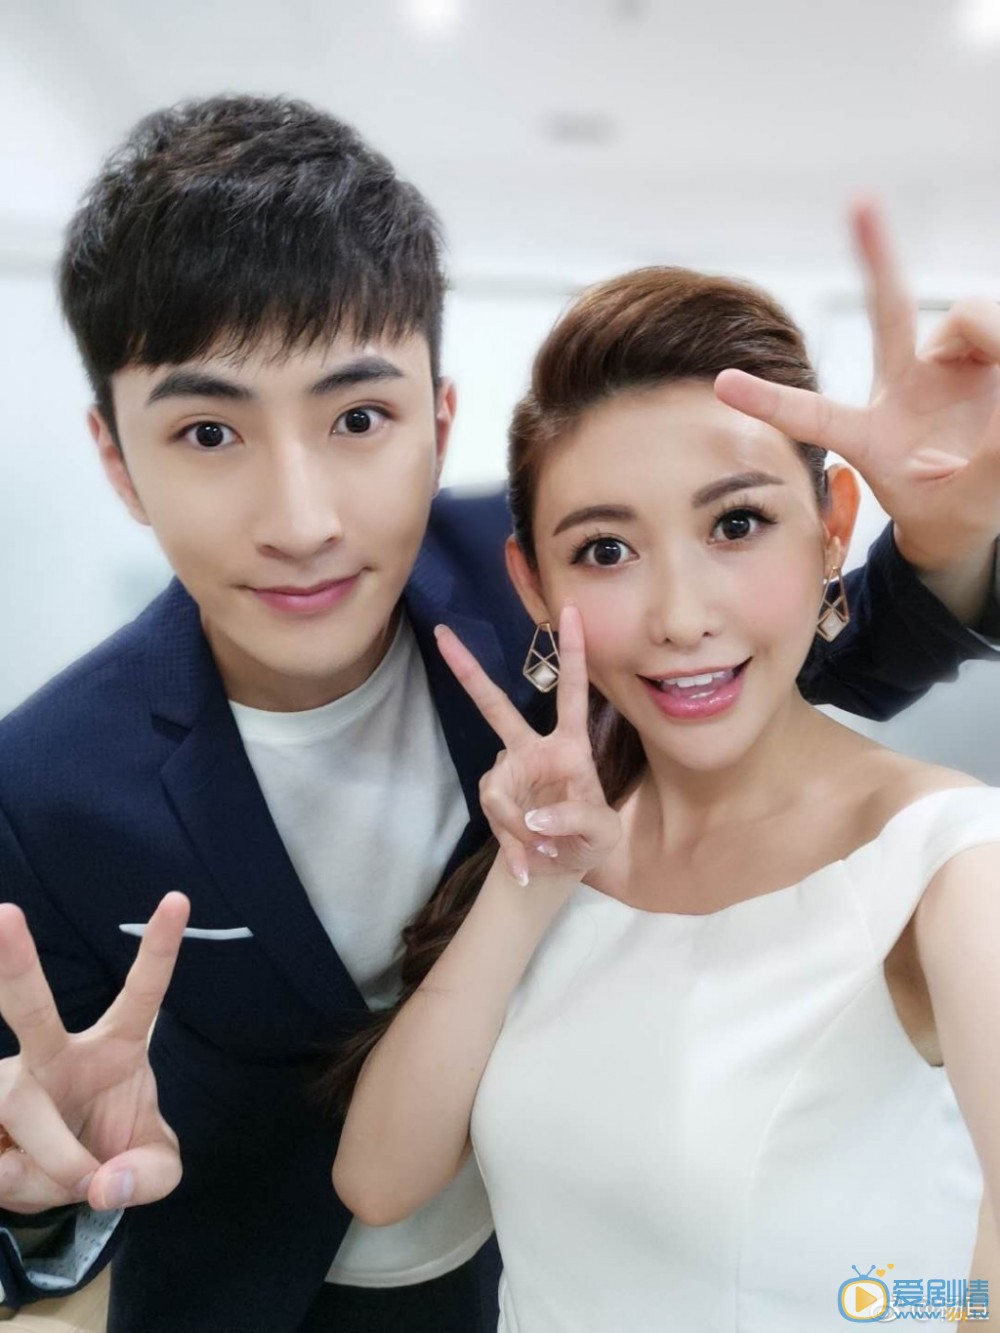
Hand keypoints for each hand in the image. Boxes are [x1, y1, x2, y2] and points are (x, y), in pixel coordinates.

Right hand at [0, 892, 188, 1213]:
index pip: (143, 993)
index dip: (160, 948)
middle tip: (5, 914)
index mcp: (114, 1047)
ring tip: (72, 1181)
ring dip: (52, 1165)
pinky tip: (22, 1178)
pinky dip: (20, 1186)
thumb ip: (149, 1176)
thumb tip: (103, 1183)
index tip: (179, 898)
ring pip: (22, 1111)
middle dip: (13, 961)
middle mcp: (53, 1053)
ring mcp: (8, 1080)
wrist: (62, 1186)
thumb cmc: (114, 1154)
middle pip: (30, 1006)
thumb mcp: (154, 1168)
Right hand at [435, 605, 618, 886]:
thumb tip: (536, 818)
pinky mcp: (495, 801)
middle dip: (468, 672)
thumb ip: (577, 819)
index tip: (571, 611)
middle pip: (496, 707)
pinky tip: (529, 866)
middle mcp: (534, 751)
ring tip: (543, 852)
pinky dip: (513, 846)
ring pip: (496, 790)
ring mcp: (509, 774)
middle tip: (441, 635)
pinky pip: (496, 819)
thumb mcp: (602, 833)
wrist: (563, 866)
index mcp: (571, 746)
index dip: (572, 654)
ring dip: (516, 826)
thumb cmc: (592, 838)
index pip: (572, 693)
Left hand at [715, 202, 999, 584]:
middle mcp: (903, 387)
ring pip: (970, 316)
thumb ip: (993, 456)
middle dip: (875, 254)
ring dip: (995, 338)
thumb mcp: (971, 502)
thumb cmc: (957, 511)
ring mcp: (942, 365)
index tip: (722, 384)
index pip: (816, 416)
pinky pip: (995, 321)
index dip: (773, 402)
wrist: (980, 510)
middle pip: (887, 311)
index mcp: (872, 438)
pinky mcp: (981, 352)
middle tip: (860, 200)